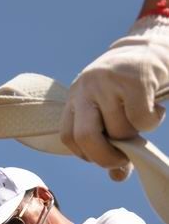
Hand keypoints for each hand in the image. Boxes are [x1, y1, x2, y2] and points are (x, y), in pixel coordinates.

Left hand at [60, 20, 168, 177]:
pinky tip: (156, 109)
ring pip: (119, 130)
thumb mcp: (112, 112)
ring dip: (136, 135)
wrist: (153, 46)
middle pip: (85, 137)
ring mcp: (107, 82)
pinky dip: (153, 122)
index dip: (86, 154)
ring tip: (143, 119)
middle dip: (105, 157)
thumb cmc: (131, 89)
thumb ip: (110, 144)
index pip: (68, 137)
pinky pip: (141, 119)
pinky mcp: (133, 79)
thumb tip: (117, 177)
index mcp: (75, 98)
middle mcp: (85, 88)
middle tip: (123, 159)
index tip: (104, 154)